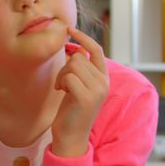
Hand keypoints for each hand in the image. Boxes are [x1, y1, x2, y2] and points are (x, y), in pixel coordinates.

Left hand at [51, 27, 109, 157]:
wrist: (71, 136)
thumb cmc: (71, 111)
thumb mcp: (79, 86)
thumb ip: (81, 69)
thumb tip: (74, 47)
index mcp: (104, 78)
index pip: (97, 50)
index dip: (84, 38)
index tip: (70, 29)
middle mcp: (103, 82)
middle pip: (79, 57)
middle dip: (65, 66)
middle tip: (62, 83)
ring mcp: (97, 90)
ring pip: (73, 64)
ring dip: (62, 74)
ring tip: (62, 88)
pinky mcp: (86, 97)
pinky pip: (68, 76)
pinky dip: (60, 82)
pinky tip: (61, 92)